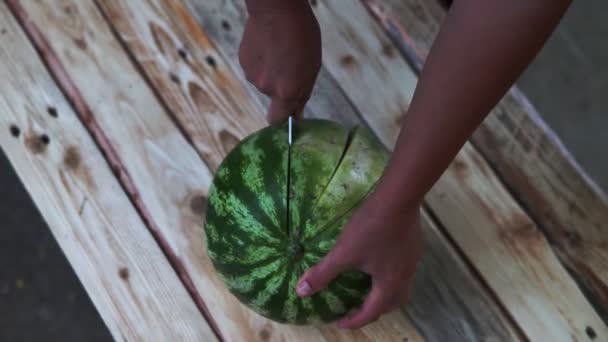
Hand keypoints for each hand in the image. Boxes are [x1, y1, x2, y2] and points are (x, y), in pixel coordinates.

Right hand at [239, 1, 321, 123]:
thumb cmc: (302, 35)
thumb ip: (302, 93)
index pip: (276, 121)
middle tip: (290, 65)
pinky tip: (268, 45)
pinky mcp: (243, 61)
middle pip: (273, 97)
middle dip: (280, 86)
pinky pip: (254, 68)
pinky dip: (261, 61)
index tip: (288, 111)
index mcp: (286, 92)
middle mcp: (266, 87)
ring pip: (263, 81)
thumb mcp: (312, 67)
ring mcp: (252, 74)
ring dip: (271, 71)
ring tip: (279, 51)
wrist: (277, 9)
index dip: (282, 117)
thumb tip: (297, 115)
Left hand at [295, 193, 421, 328]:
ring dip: (384, 293)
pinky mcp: (414, 246)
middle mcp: (404, 278)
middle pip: (392, 304)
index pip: (371, 313)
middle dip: (373, 310)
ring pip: (400, 288)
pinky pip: (402, 270)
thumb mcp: (343, 252)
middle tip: (355, 308)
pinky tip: (377, 260)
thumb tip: (301, 292)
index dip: (353, 321)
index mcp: (388, 285)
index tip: (339, 322)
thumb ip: (322, 273)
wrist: (399, 197)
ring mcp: (412, 262)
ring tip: (366, 287)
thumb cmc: (370, 228)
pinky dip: (389, 275)